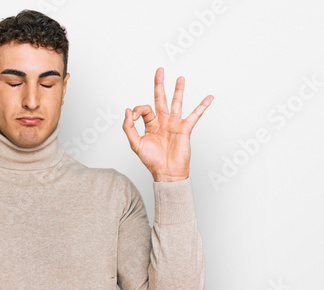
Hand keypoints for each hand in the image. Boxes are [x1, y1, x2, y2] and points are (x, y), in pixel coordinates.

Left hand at [122, 67, 213, 181]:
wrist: (166, 173)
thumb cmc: (151, 161)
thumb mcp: (135, 144)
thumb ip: (129, 127)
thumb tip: (127, 110)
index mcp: (150, 124)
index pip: (144, 109)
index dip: (137, 110)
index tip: (133, 116)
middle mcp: (162, 122)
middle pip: (160, 99)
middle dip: (159, 84)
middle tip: (160, 70)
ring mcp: (174, 124)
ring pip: (176, 103)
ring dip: (178, 90)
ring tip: (180, 78)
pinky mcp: (185, 129)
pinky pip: (195, 115)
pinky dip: (202, 106)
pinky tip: (209, 97)